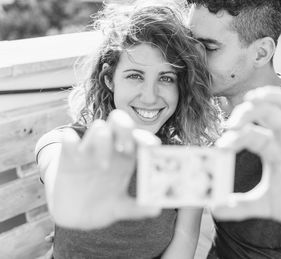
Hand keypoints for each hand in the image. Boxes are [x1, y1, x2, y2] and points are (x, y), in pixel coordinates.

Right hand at [48, 110, 160, 228]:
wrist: (72, 216)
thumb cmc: (101, 205)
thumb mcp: (118, 208)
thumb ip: (135, 208)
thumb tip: (156, 209)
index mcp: (126, 157)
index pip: (139, 138)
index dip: (146, 138)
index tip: (153, 147)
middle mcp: (110, 148)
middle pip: (119, 121)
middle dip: (125, 129)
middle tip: (127, 148)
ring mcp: (89, 150)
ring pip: (98, 127)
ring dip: (103, 141)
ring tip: (104, 167)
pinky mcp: (67, 156)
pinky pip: (68, 138)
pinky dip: (72, 141)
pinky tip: (76, 157)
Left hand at [213, 86, 280, 221]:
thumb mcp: (267, 204)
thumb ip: (241, 206)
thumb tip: (214, 209)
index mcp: (270, 148)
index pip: (248, 134)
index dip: (234, 138)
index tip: (221, 148)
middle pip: (264, 113)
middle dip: (246, 113)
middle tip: (231, 123)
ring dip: (272, 97)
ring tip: (253, 99)